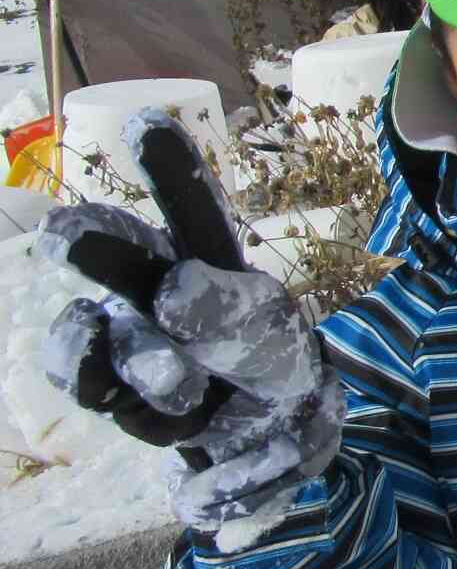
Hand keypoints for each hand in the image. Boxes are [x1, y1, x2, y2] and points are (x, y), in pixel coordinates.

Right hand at [37, 110, 343, 535]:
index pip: (194, 210)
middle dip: (99, 247)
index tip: (146, 122)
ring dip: (145, 364)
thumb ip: (233, 315)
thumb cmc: (277, 370)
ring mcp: (134, 342)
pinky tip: (167, 409)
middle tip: (67, 234)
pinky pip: (103, 392)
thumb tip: (170, 290)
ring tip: (184, 384)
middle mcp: (161, 294)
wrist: (270, 446)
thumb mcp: (274, 340)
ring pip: (112, 341)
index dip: (170, 169)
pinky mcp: (119, 395)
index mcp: (215, 264)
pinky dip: (129, 403)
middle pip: (125, 263)